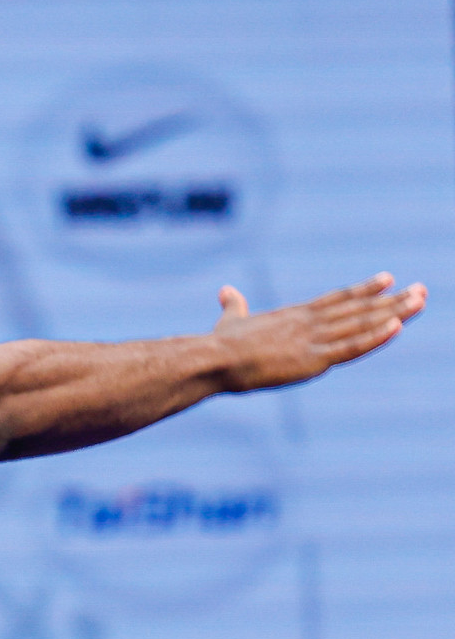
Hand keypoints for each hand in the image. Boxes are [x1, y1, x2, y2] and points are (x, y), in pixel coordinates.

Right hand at [212, 274, 425, 390]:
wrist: (215, 359)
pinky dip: (376, 337)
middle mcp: (310, 322)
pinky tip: (398, 327)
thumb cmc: (219, 344)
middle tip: (422, 289)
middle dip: (393, 299)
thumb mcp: (229, 321)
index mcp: (294, 316)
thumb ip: (234, 306)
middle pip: (359, 308)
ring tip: (420, 301)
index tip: (389, 279)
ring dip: (395, 312)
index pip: (338, 299)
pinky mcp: (313, 359)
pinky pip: (351, 347)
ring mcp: (314, 340)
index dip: (365, 290)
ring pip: (362, 323)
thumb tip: (226, 290)